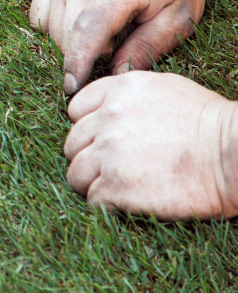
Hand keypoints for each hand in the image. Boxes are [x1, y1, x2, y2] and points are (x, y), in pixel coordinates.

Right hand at [29, 0, 202, 93]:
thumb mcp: (179, 16)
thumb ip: (148, 47)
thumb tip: (115, 74)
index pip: (87, 32)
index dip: (77, 64)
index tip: (73, 88)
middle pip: (66, 35)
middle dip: (80, 57)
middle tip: (107, 57)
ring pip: (50, 28)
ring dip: (69, 43)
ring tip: (100, 37)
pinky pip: (39, 13)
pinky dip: (53, 27)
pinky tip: (78, 25)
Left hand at [65, 72, 237, 218]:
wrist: (234, 154)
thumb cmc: (208, 123)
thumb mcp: (164, 89)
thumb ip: (126, 96)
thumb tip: (106, 109)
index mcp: (116, 92)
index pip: (75, 110)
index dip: (87, 128)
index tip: (102, 140)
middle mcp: (106, 120)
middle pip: (72, 144)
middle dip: (87, 157)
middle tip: (110, 168)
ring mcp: (108, 154)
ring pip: (75, 174)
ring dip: (91, 183)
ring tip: (115, 188)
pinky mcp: (116, 187)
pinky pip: (93, 199)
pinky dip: (105, 203)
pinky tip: (126, 201)